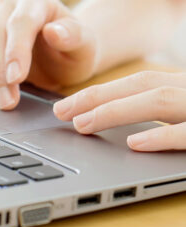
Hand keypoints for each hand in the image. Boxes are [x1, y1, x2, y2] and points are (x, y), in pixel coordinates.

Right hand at [0, 0, 97, 109]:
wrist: (58, 52)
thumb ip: (74, 37)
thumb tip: (54, 31)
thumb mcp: (84, 46)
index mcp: (36, 1)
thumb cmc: (70, 50)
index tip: (16, 78)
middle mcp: (6, 4)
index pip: (21, 22)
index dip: (16, 50)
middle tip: (5, 102)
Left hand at [53, 71, 185, 151]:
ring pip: (160, 100)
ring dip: (116, 111)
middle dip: (96, 97)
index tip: (66, 106)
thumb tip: (118, 129)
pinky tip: (133, 143)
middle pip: (142, 84)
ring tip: (82, 124)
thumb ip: (164, 113)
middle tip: (61, 111)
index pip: (138, 83)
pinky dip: (161, 136)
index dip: (100, 93)